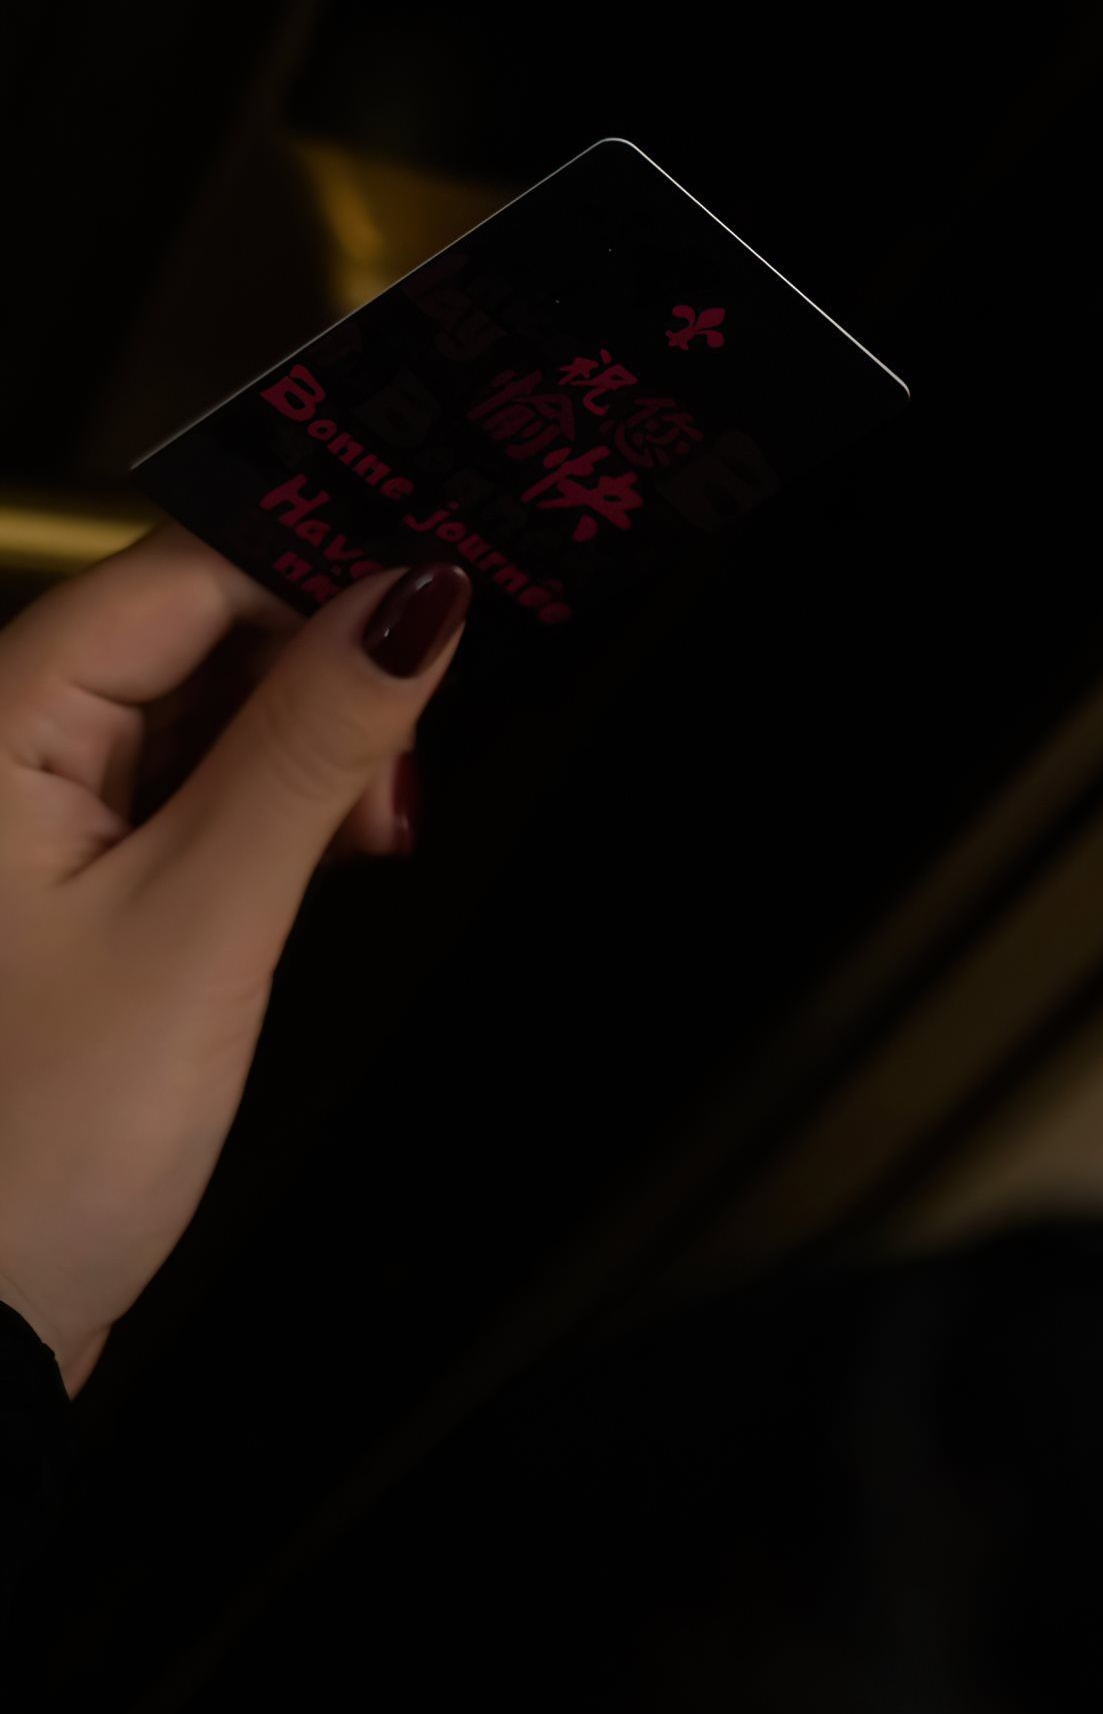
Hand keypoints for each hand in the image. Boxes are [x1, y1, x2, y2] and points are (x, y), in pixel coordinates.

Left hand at [0, 523, 471, 1389]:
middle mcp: (2, 749)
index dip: (317, 569)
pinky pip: (188, 787)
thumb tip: (417, 595)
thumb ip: (314, 747)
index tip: (446, 590)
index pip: (181, 570)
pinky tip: (326, 856)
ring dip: (307, 747)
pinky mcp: (72, 885)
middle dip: (323, 671)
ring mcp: (34, 819)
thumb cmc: (40, 1144)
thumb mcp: (207, 924)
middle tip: (404, 773)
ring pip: (204, 708)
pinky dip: (270, 807)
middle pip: (196, 628)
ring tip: (369, 834)